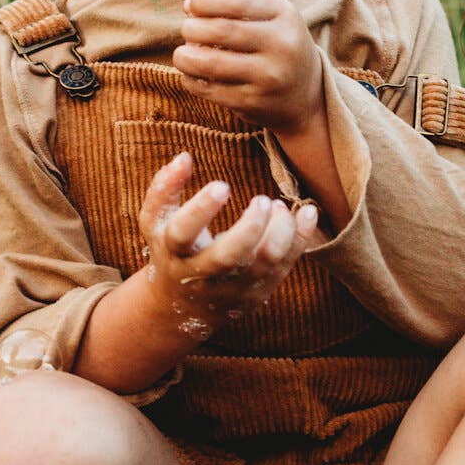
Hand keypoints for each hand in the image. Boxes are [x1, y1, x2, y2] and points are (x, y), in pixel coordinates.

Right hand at [139, 151, 317, 335]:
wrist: (185, 308)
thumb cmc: (173, 251)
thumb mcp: (156, 223)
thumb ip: (165, 188)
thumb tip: (185, 156)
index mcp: (174, 253)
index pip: (183, 233)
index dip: (200, 210)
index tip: (221, 185)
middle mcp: (204, 274)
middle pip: (228, 256)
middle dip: (250, 227)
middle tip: (262, 200)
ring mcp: (235, 285)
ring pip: (264, 260)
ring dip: (280, 228)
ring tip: (277, 205)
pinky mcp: (260, 289)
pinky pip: (286, 263)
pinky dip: (300, 236)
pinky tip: (308, 211)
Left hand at [172, 0, 322, 135]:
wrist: (305, 96)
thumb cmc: (275, 46)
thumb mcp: (272, 17)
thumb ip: (235, 5)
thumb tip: (189, 7)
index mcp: (286, 16)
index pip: (237, 0)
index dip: (205, 0)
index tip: (190, 5)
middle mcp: (282, 46)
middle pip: (221, 30)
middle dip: (192, 28)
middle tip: (187, 29)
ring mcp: (268, 77)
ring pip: (209, 62)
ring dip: (184, 56)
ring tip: (183, 54)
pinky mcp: (253, 102)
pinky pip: (209, 89)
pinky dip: (191, 79)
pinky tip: (192, 73)